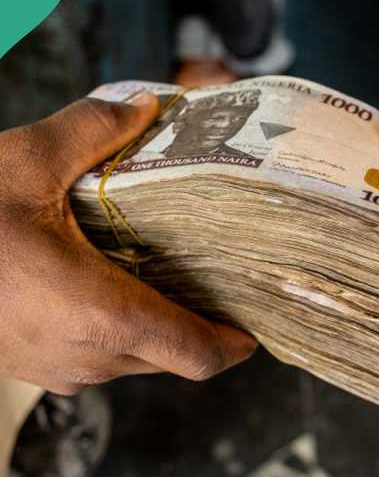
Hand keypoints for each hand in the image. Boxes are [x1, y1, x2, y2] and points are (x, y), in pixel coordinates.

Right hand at [0, 94, 257, 394]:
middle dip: (197, 320)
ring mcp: (54, 369)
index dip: (236, 342)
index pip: (201, 355)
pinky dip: (111, 326)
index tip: (255, 319)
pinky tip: (104, 278)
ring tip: (161, 270)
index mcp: (104, 316)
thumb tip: (150, 107)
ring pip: (131, 358)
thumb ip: (95, 131)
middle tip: (216, 276)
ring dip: (151, 321)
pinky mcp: (27, 365)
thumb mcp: (25, 161)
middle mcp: (87, 357)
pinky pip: (91, 356)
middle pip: (172, 355)